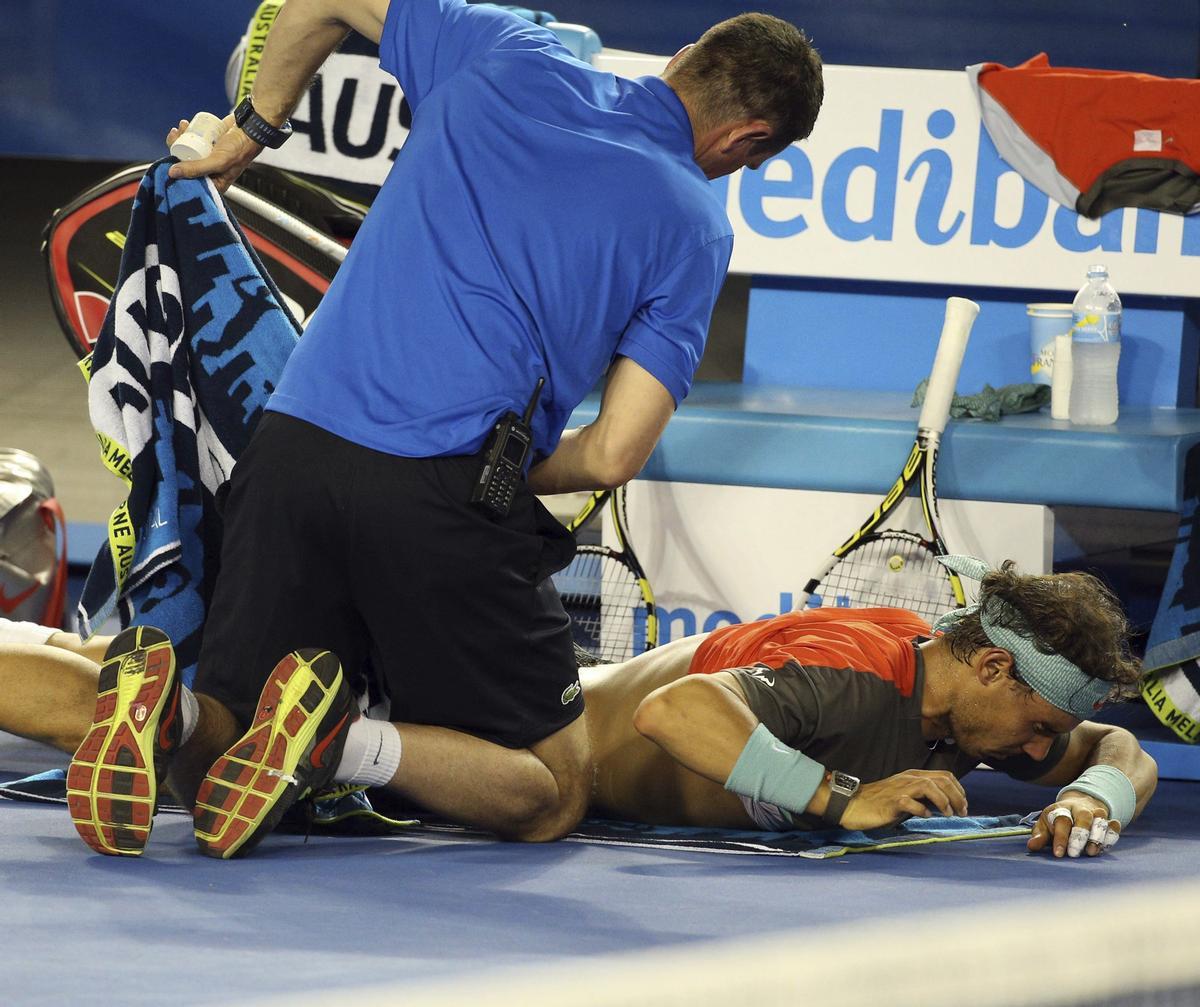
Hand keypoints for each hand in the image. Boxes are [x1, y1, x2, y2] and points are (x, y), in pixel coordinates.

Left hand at [165, 116, 260, 192]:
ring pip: (187, 150)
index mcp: (215, 183)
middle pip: (186, 165)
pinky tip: (185, 125)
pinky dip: (186, 132)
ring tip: (181, 128)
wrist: (250, 128)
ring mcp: (208, 157)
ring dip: (180, 138)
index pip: (191, 183)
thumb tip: (172, 173)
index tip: (169, 162)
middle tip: (174, 137)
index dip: (178, 174)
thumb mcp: (218, 162)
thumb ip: (197, 169)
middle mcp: (210, 172)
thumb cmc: (240, 148)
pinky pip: (193, 140)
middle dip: (176, 150)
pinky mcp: (208, 144)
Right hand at [838, 769, 968, 830]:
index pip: (944, 775)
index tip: (964, 804)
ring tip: (948, 814)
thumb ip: (922, 795)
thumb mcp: (904, 794)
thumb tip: (944, 805)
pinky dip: (922, 809)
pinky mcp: (891, 802)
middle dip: (957, 796)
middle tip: (962, 812)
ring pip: (928, 786)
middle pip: (941, 780)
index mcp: (913, 775)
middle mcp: (908, 779)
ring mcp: (899, 789)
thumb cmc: (879, 802)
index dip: (959, 789)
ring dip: (943, 801)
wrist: (854, 805)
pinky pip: (910, 802)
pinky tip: (926, 816)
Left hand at [1027, 792, 1119, 858]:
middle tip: (1074, 854)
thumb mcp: (1045, 825)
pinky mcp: (1108, 820)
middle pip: (1083, 818)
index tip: (1058, 854)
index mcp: (1061, 808)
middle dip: (1079, 837)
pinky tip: (1106, 845)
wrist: (1077, 804)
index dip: (1060, 838)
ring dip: (1097, 837)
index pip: (1062, 821)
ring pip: (1100, 820)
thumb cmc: (1057, 820)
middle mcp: (1080, 809)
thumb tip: (1031, 846)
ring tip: (1091, 852)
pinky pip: (1114, 825)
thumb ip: (1039, 836)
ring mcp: (1096, 813)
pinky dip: (1112, 834)